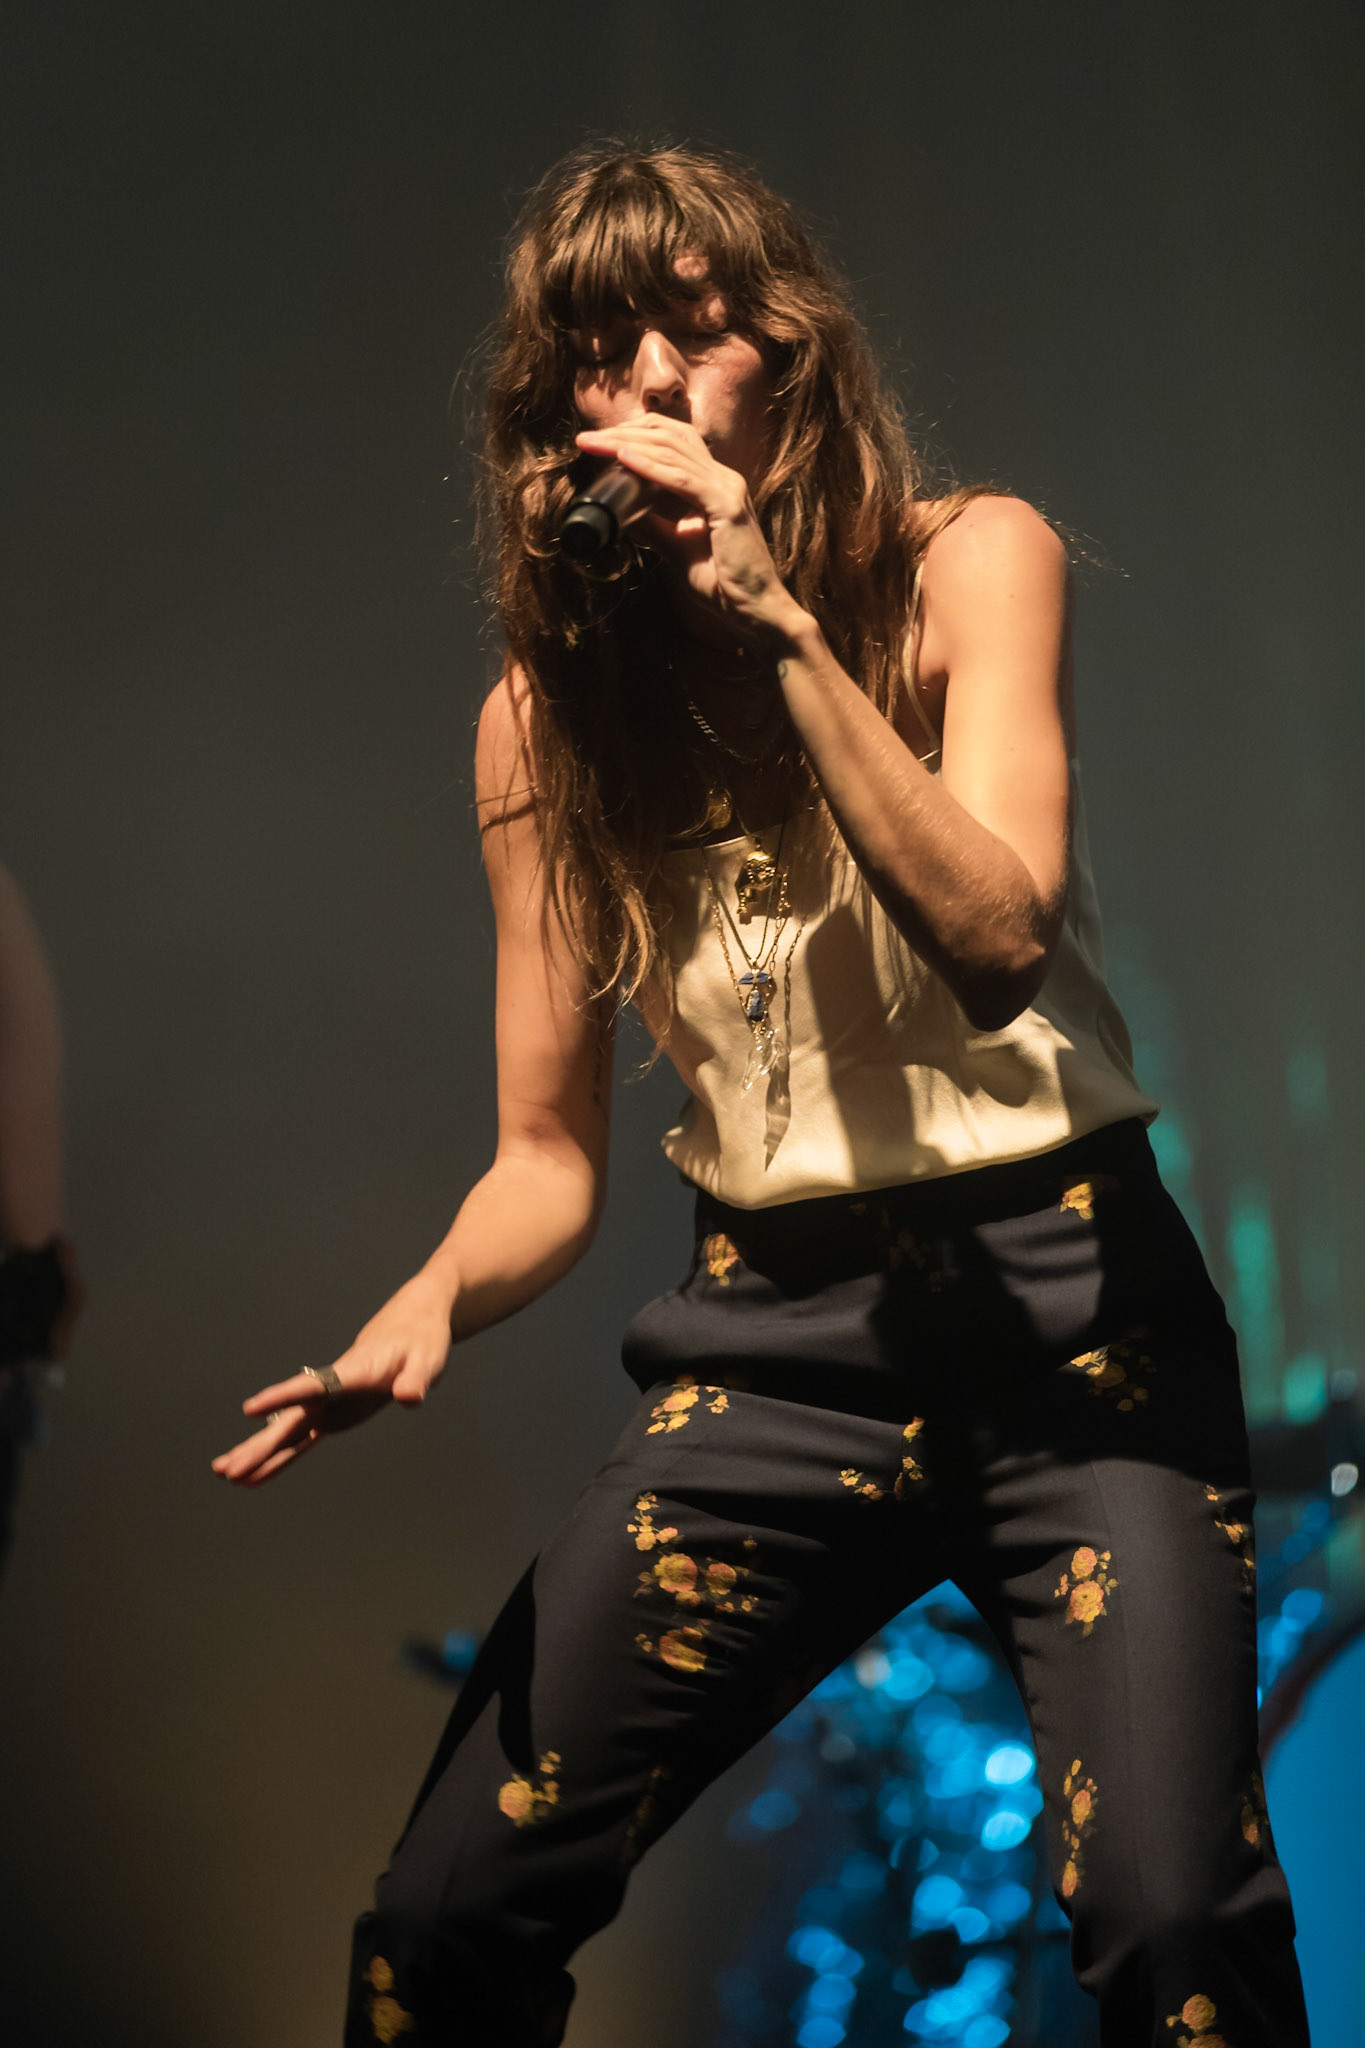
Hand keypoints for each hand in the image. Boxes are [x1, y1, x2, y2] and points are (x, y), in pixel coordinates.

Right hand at [211, 1271, 453, 1486]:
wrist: (412, 1325)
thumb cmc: (421, 1341)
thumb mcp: (428, 1360)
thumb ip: (416, 1380)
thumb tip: (409, 1398)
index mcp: (353, 1373)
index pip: (314, 1387)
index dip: (283, 1397)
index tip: (250, 1409)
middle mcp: (333, 1389)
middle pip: (291, 1418)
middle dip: (259, 1444)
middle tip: (226, 1468)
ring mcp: (330, 1403)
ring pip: (289, 1431)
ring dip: (260, 1452)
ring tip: (225, 1474)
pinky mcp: (334, 1414)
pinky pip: (303, 1441)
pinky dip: (282, 1457)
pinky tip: (258, 1475)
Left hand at [574, 416, 807, 648]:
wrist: (754, 611)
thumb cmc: (722, 584)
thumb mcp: (676, 549)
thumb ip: (652, 528)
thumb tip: (619, 515)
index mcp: (715, 484)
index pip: (675, 441)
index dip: (638, 434)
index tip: (602, 441)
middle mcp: (724, 478)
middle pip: (671, 437)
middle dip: (626, 432)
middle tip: (587, 438)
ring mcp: (728, 489)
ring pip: (672, 452)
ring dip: (629, 445)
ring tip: (595, 444)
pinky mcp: (727, 507)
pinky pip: (682, 480)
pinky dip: (650, 467)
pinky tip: (623, 459)